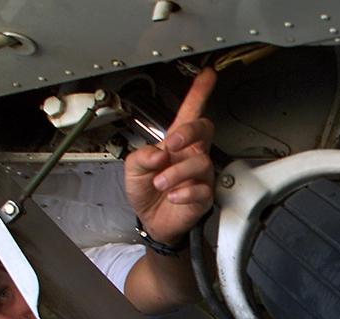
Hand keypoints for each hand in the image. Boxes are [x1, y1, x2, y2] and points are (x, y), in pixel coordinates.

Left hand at [124, 68, 217, 245]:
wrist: (152, 221)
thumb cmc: (146, 192)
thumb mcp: (132, 169)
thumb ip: (141, 156)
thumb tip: (158, 154)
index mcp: (175, 144)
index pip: (189, 113)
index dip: (199, 93)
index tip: (207, 76)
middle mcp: (190, 155)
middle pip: (204, 129)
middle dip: (189, 132)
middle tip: (171, 143)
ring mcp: (200, 176)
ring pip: (200, 162)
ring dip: (177, 172)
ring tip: (161, 182)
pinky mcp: (204, 196)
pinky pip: (201, 189)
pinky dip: (184, 192)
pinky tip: (173, 196)